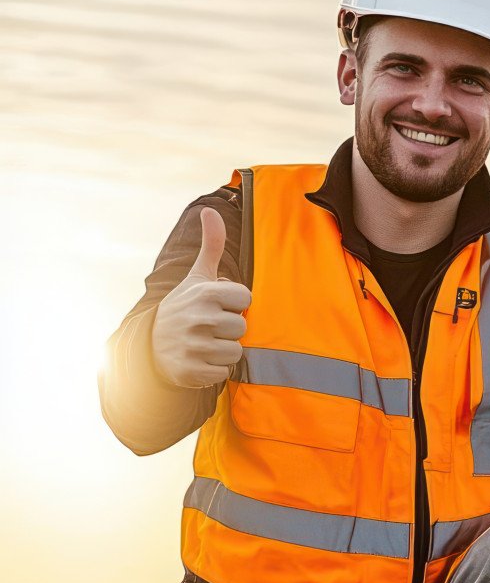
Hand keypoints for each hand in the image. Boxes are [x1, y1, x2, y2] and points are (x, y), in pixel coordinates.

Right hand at [151, 207, 251, 386]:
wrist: (151, 344)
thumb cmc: (184, 306)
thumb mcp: (196, 277)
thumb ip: (211, 246)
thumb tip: (210, 210)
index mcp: (205, 293)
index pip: (245, 300)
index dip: (234, 305)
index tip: (217, 305)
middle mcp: (199, 318)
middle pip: (241, 328)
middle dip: (228, 329)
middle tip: (209, 327)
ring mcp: (194, 346)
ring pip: (235, 352)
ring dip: (223, 350)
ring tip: (205, 343)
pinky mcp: (191, 371)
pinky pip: (224, 372)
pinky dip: (214, 369)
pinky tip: (200, 359)